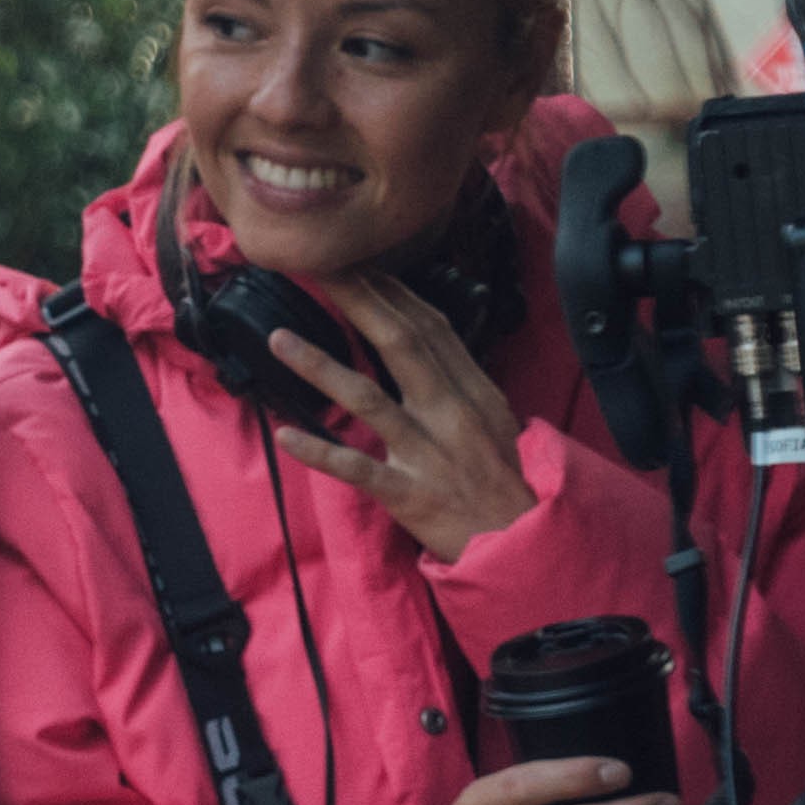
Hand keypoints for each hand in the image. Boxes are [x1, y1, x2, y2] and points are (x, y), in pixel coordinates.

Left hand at [265, 275, 538, 561]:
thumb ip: (460, 381)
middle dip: (357, 301)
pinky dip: (321, 452)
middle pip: (399, 344)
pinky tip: (286, 435)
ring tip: (278, 340)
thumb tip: (426, 342)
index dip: (390, 291)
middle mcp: (450, 413)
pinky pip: (359, 469)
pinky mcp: (410, 495)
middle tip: (316, 267)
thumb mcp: (495, 419)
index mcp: (471, 391)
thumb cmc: (507, 482)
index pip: (427, 328)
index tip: (356, 259)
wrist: (527, 544)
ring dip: (321, 366)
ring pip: (369, 399)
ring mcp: (428, 453)